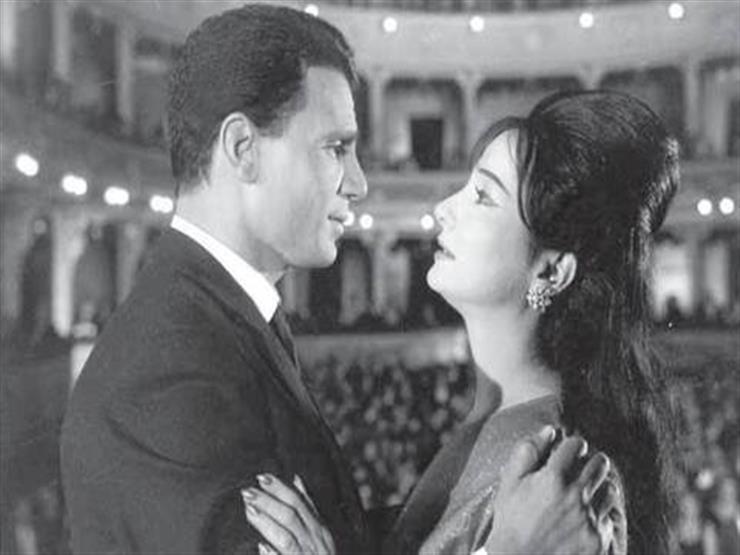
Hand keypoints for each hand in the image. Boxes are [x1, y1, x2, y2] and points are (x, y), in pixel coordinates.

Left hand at [241, 473, 335, 554]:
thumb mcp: (319, 531)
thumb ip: (309, 505)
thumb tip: (296, 478)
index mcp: (318, 530)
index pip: (299, 503)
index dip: (280, 489)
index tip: (261, 477)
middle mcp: (315, 542)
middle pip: (291, 517)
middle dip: (269, 502)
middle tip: (247, 491)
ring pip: (286, 538)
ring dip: (267, 523)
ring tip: (249, 511)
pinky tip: (261, 546)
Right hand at [483, 426, 612, 554]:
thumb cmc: (511, 521)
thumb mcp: (509, 482)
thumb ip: (528, 451)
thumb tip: (550, 430)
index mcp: (552, 478)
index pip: (576, 445)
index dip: (572, 445)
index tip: (569, 451)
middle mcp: (575, 496)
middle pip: (600, 463)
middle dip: (591, 461)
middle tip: (581, 469)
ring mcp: (589, 519)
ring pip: (609, 489)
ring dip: (598, 487)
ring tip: (584, 494)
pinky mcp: (598, 540)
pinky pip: (608, 517)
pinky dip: (599, 514)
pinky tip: (584, 517)